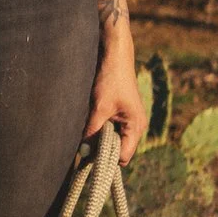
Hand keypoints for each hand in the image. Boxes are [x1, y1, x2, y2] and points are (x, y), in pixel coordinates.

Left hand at [84, 22, 146, 160]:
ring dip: (98, 139)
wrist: (114, 56)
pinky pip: (109, 129)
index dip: (106, 160)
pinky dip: (98, 129)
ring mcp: (128, 120)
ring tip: (85, 132)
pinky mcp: (120, 114)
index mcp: (136, 127)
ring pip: (112, 140)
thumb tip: (83, 152)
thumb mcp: (99, 107)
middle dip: (101, 150)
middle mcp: (135, 126)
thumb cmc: (111, 80)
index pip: (122, 157)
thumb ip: (92, 131)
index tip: (87, 157)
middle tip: (82, 146)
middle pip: (117, 150)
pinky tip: (88, 123)